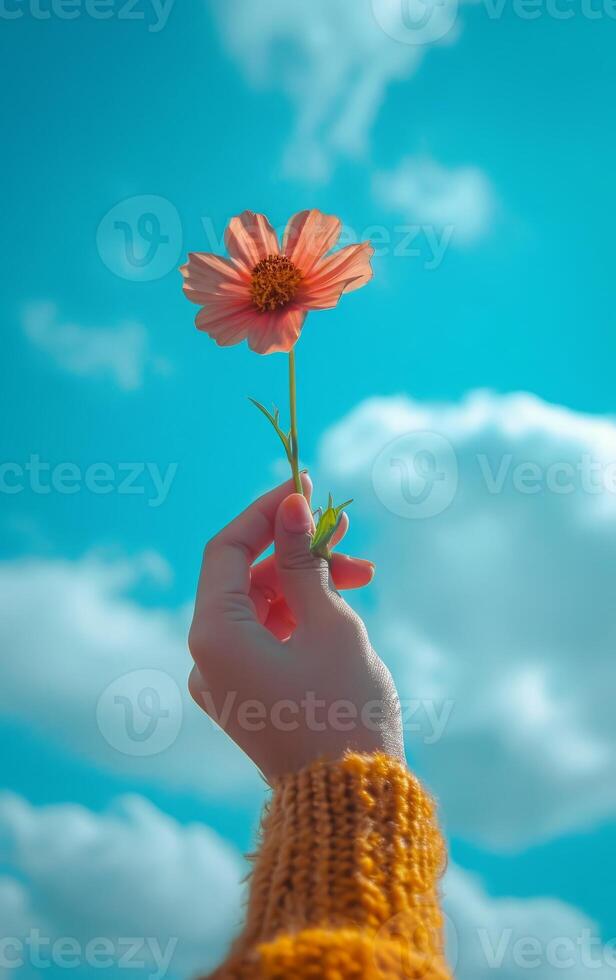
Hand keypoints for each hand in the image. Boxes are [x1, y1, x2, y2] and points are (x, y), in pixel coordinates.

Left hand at [188, 474, 403, 779]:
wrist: (353, 806)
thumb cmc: (344, 710)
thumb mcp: (328, 623)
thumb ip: (304, 559)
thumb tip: (290, 503)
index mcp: (213, 635)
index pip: (229, 548)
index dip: (267, 511)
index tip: (305, 484)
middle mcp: (206, 657)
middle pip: (246, 576)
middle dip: (296, 548)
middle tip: (344, 527)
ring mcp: (224, 680)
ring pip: (261, 606)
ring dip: (307, 582)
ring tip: (363, 574)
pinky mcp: (246, 696)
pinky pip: (266, 637)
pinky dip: (300, 616)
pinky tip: (340, 606)